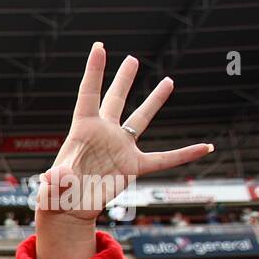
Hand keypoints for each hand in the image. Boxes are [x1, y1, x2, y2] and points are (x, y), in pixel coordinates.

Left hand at [40, 43, 213, 221]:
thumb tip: (57, 176)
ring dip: (154, 101)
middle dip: (123, 79)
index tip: (99, 46)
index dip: (94, 71)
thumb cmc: (55, 195)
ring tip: (168, 81)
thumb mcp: (54, 185)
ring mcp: (120, 148)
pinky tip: (205, 148)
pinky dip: (184, 155)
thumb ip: (56, 178)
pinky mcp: (132, 166)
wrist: (69, 211)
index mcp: (82, 131)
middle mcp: (103, 134)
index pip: (88, 94)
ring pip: (140, 119)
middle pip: (115, 99)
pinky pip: (163, 160)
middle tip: (132, 59)